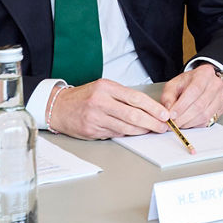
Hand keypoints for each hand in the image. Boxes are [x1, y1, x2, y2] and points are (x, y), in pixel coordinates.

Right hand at [48, 79, 170, 139]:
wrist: (58, 107)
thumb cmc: (85, 97)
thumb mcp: (103, 88)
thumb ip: (123, 96)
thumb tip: (148, 108)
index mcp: (106, 88)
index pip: (136, 98)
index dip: (153, 108)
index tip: (165, 114)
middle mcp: (100, 102)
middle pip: (133, 115)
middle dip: (151, 123)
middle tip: (162, 127)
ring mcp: (95, 118)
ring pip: (126, 128)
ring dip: (141, 131)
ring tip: (151, 130)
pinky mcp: (92, 131)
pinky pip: (115, 134)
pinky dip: (127, 134)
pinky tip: (133, 132)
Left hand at [161, 64, 222, 128]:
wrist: (203, 81)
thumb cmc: (189, 82)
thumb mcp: (174, 84)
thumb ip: (168, 96)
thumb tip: (167, 111)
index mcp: (204, 73)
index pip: (194, 91)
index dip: (182, 105)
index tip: (171, 115)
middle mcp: (216, 84)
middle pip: (199, 105)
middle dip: (183, 117)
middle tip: (173, 123)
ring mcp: (221, 96)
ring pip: (205, 115)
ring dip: (189, 123)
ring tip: (179, 123)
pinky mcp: (222, 108)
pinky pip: (208, 120)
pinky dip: (196, 124)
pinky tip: (188, 122)